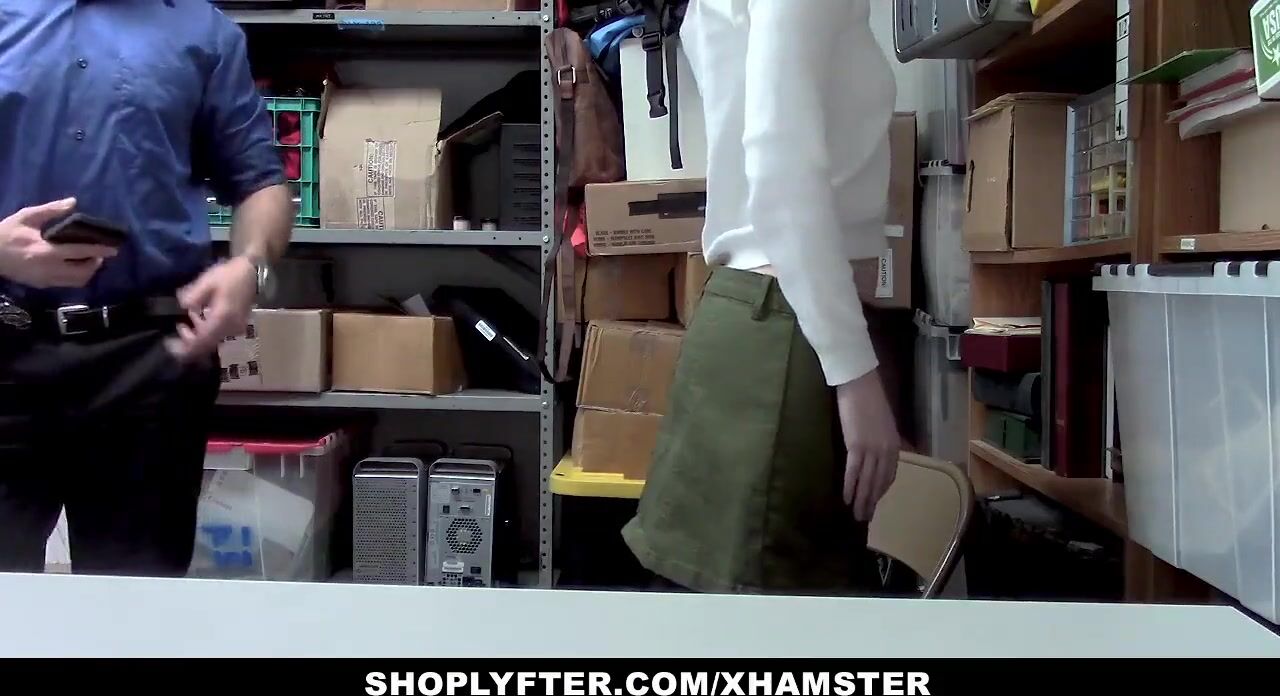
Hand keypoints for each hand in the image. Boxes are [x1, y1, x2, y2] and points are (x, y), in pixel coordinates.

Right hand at [0, 198, 117, 287]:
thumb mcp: (27, 217)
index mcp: (47, 251)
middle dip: (96, 264)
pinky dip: (76, 277)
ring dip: (88, 272)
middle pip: (83, 272)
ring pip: (76, 282)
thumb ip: (51, 210)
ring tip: (91, 260)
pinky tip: (76, 267)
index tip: (113, 249)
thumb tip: (73, 202)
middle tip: (101, 254)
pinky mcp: (42, 285)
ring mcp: (46, 280)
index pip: (80, 252)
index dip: (99, 250)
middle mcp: (49, 269)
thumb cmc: (7, 233)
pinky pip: (66, 284)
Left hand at [166, 256, 256, 361]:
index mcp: (221, 319)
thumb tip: (182, 306)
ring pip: (212, 341)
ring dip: (198, 333)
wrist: (253, 273)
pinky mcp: (238, 326)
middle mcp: (230, 328)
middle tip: (179, 326)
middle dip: (189, 341)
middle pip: (206, 346)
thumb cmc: (230, 275)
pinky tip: (203, 316)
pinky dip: (207, 330)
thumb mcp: (207, 281)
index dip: (184, 347)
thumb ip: (193, 296)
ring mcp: (236, 329)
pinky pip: (218, 335)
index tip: (169, 342)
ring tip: (192, 314)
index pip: (200, 342)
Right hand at [837, 368, 900, 521]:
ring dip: (862, 500)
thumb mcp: (884, 423)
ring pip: (867, 481)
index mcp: (893, 445)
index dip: (881, 490)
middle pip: (879, 482)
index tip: (874, 502)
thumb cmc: (870, 399)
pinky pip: (853, 472)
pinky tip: (846, 499)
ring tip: (856, 515)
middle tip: (865, 517)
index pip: (889, 474)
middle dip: (872, 501)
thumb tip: (877, 454)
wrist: (860, 384)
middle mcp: (886, 450)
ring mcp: (872, 449)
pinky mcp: (855, 446)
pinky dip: (850, 487)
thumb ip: (883, 440)